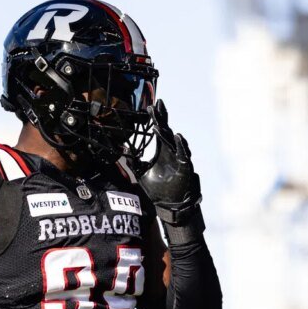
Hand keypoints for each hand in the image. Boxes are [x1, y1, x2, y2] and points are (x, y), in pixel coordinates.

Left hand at [137, 99, 200, 224]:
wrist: (170, 204)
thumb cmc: (159, 188)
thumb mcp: (142, 172)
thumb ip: (134, 161)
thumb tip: (123, 151)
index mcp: (162, 150)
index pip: (158, 130)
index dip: (155, 119)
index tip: (150, 107)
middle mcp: (171, 151)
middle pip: (166, 130)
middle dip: (162, 118)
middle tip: (158, 104)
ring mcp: (178, 158)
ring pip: (173, 141)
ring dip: (167, 131)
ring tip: (161, 121)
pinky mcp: (184, 167)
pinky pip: (183, 154)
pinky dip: (180, 145)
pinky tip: (176, 136)